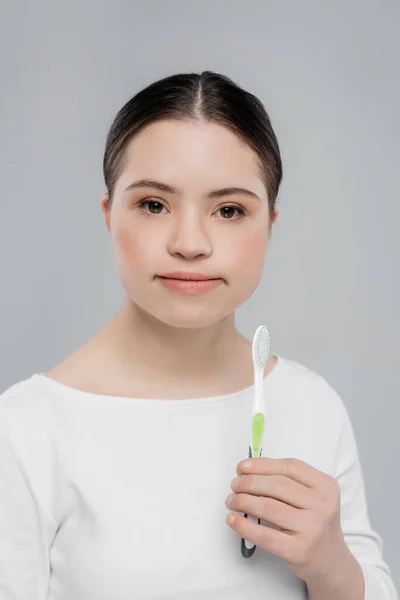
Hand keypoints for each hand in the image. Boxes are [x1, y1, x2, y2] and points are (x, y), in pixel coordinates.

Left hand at [225, 457, 349, 584]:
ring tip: (231, 501)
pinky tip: (233, 519)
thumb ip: (289, 482)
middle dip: (249, 482)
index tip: (242, 467)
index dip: (262, 465)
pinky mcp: (299, 551)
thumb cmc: (314, 524)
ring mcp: (312, 529)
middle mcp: (322, 505)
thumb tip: (248, 472)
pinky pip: (265, 535)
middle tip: (234, 485)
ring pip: (269, 507)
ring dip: (243, 501)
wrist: (331, 562)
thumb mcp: (313, 497)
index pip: (289, 467)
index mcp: (325, 486)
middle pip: (277, 485)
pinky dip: (244, 526)